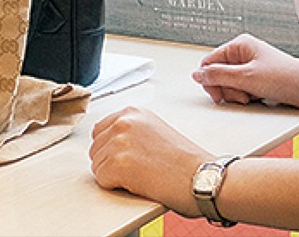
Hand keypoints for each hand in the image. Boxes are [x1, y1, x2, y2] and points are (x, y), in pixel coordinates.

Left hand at [89, 106, 209, 216]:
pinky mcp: (118, 164)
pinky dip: (116, 187)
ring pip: (97, 166)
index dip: (110, 148)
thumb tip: (108, 143)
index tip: (127, 157)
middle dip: (110, 162)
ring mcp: (119, 142)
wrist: (203, 177)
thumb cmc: (185, 161)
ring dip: (114, 176)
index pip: (99, 130)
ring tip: (142, 175)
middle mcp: (123, 122)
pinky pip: (102, 180)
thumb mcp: (155, 131)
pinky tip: (139, 182)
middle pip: (95, 149)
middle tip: (138, 169)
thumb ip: (131, 131)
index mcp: (132, 112)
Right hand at [192, 34, 298, 109]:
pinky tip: (257, 98)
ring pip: (229, 84)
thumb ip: (217, 76)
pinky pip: (242, 89)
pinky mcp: (258, 79)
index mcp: (239, 45)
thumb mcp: (246, 78)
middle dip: (226, 89)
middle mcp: (243, 54)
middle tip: (241, 96)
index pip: (209, 62)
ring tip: (252, 97)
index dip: (210, 80)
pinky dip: (246, 97)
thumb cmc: (285, 78)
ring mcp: (251, 67)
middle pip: (218, 74)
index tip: (219, 94)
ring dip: (237, 95)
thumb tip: (196, 74)